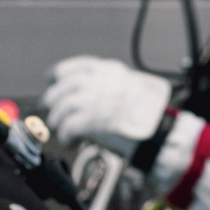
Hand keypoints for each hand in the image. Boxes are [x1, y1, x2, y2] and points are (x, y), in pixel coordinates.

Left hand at [42, 56, 172, 148]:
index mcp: (111, 71)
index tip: (52, 80)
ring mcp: (96, 101)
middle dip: (53, 98)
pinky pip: (69, 127)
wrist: (160, 132)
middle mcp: (101, 82)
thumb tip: (81, 94)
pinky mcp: (93, 121)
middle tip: (49, 108)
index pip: (77, 66)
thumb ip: (108, 85)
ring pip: (63, 107)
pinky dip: (65, 136)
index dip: (59, 73)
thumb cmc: (148, 114)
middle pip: (65, 86)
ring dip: (57, 119)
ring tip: (59, 128)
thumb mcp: (130, 87)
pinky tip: (69, 142)